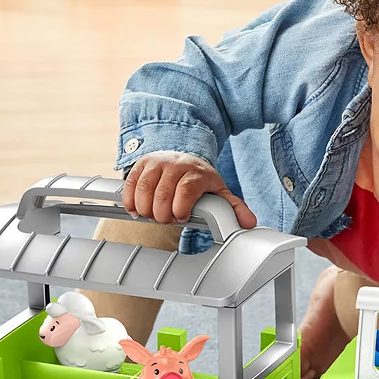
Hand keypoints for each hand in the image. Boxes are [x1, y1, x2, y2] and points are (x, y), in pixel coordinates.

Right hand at [123, 151, 256, 227]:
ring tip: (153, 215)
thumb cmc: (200, 179)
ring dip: (145, 209)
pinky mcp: (141, 165)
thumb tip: (249, 223)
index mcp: (196, 172)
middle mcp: (175, 165)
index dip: (181, 208)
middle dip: (162, 214)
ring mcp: (156, 163)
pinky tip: (136, 210)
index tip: (181, 217)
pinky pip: (130, 183)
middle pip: (162, 193)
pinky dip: (130, 201)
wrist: (184, 155)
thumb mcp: (219, 191)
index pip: (185, 190)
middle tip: (167, 218)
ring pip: (144, 189)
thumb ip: (234, 207)